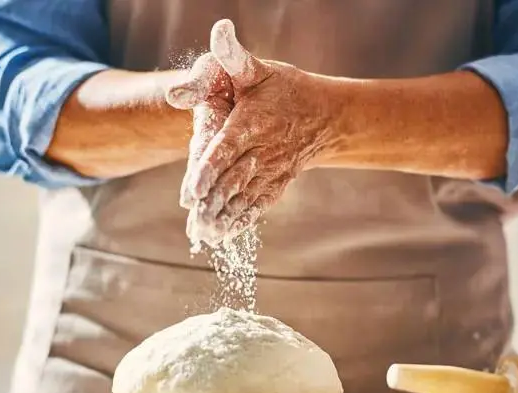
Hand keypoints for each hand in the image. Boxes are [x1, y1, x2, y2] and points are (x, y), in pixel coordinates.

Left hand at [176, 19, 337, 245]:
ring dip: (223, 218)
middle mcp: (262, 151)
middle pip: (232, 180)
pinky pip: (258, 206)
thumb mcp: (258, 69)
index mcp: (252, 123)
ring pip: (243, 198)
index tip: (192, 190)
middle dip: (211, 202)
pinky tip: (223, 237)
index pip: (227, 148)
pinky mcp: (276, 185)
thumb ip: (233, 56)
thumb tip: (219, 30)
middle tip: (192, 221)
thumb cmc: (285, 89)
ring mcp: (271, 172)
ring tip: (203, 236)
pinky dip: (241, 222)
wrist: (325, 116)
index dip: (209, 169)